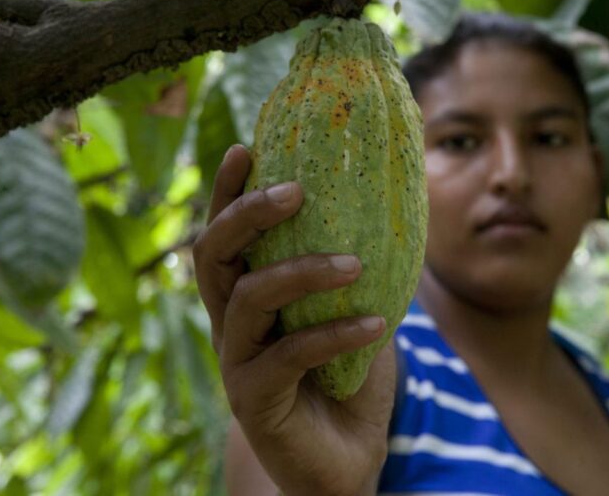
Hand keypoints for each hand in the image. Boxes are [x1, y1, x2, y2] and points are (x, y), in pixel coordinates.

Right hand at [193, 145, 395, 495]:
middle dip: (247, 214)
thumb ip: (357, 272)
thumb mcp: (354, 314)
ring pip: (248, 298)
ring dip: (302, 271)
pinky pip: (289, 353)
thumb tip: (394, 212)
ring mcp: (237, 362)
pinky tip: (377, 323)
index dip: (228, 192)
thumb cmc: (348, 383)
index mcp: (247, 299)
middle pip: (213, 255)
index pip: (224, 235)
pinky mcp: (254, 398)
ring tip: (356, 264)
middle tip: (294, 190)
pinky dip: (335, 333)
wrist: (346, 461)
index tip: (248, 147)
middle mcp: (230, 325)